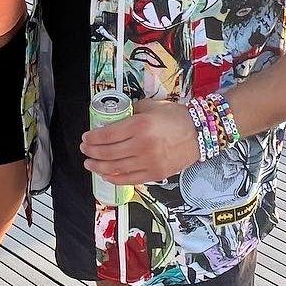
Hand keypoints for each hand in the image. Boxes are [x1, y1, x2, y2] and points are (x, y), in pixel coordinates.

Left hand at [81, 97, 200, 186]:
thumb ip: (132, 111)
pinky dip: (114, 178)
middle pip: (108, 152)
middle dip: (92, 151)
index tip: (85, 138)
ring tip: (89, 163)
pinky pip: (129, 179)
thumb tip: (115, 117)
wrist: (200, 134)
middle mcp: (142, 145)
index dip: (93, 138)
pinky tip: (105, 175)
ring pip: (116, 168)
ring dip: (99, 166)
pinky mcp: (155, 174)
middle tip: (84, 149)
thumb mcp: (151, 107)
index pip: (108, 134)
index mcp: (140, 125)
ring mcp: (149, 162)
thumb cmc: (176, 117)